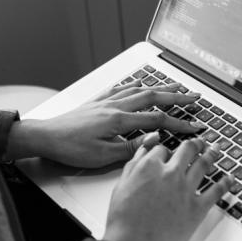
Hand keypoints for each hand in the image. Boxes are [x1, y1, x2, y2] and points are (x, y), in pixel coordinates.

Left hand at [5, 81, 206, 166]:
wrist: (46, 137)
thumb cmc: (71, 148)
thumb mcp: (103, 156)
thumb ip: (131, 148)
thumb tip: (155, 140)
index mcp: (119, 120)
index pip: (157, 121)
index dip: (179, 124)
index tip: (195, 127)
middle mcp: (115, 106)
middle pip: (153, 97)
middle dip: (177, 96)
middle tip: (194, 96)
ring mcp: (106, 101)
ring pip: (139, 89)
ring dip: (159, 87)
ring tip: (175, 85)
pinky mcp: (97, 101)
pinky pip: (121, 88)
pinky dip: (134, 85)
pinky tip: (138, 83)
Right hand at [102, 135, 233, 240]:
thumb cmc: (122, 221)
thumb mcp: (121, 185)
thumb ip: (135, 163)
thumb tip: (146, 148)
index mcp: (149, 166)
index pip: (163, 149)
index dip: (167, 151)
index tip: (170, 153)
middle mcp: (170, 173)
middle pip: (188, 150)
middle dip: (195, 144)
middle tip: (200, 142)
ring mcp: (186, 190)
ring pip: (204, 164)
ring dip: (212, 154)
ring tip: (216, 150)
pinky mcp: (197, 209)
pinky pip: (216, 191)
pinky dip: (225, 183)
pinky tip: (230, 178)